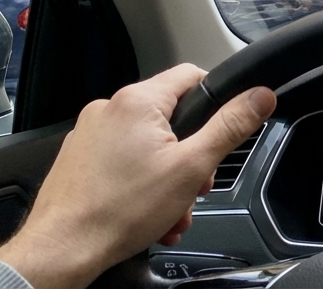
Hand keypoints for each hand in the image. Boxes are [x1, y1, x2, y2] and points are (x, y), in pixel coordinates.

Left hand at [0, 65, 275, 288]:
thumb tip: (259, 97)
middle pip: (171, 117)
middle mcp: (108, 109)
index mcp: (137, 101)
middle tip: (196, 184)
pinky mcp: (79, 158)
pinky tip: (148, 211)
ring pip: (148, 144)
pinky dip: (141, 181)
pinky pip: (123, 159)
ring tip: (170, 208)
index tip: (227, 124)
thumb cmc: (119, 210)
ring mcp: (89, 134)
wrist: (63, 248)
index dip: (217, 98)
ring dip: (169, 174)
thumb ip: (230, 126)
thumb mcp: (193, 167)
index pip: (192, 75)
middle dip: (191, 154)